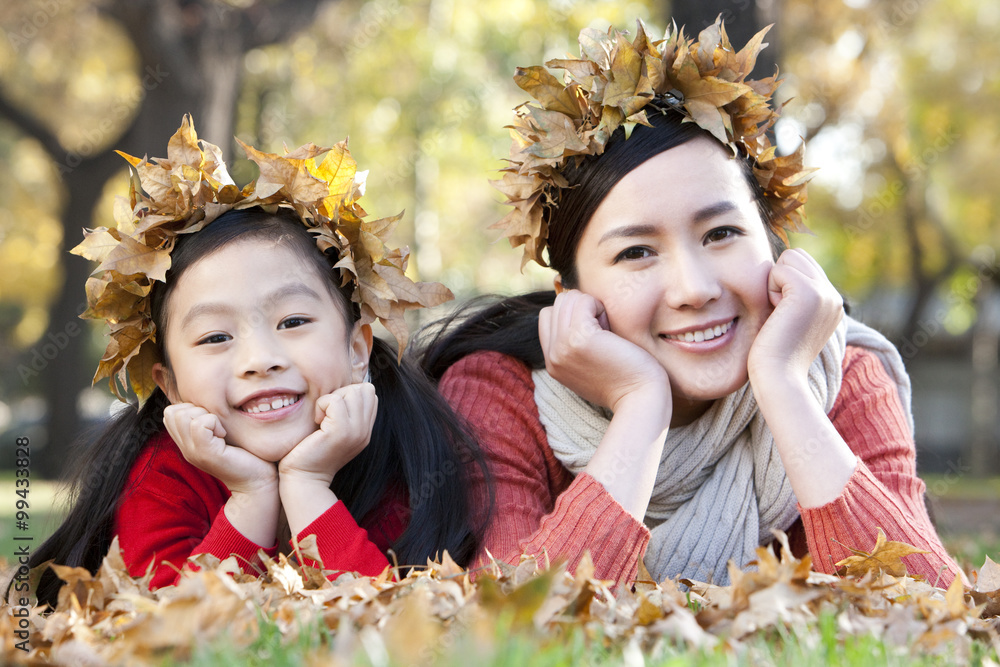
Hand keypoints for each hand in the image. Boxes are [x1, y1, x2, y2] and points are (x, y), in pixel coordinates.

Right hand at [162, 403, 277, 494]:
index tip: (213, 421)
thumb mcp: (222, 433)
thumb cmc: (245, 454)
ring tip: (221, 431)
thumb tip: (205, 396)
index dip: (191, 407)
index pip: (170, 412)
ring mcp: (192, 452)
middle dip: (197, 409)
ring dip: (206, 415)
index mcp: (186, 442)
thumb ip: (209, 419)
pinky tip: (224, 435)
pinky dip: (214, 423)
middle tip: (217, 425)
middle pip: (172, 411)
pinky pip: (199, 424)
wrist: (257, 483)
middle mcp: (185, 448)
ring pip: (183, 415)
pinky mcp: (205, 453)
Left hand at [277, 382, 377, 485]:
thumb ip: (344, 413)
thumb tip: (341, 389)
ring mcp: (356, 431)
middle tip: (326, 413)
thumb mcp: (334, 431)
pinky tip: (316, 421)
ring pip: (353, 391)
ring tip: (322, 417)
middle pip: (365, 389)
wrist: (304, 479)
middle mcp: (365, 430)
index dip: (349, 395)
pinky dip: (322, 405)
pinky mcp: (341, 432)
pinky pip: (335, 400)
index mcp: (365, 430)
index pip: (369, 394)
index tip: (332, 412)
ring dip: (332, 398)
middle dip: (342, 394)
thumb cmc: (311, 453)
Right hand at [539, 289, 668, 411]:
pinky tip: (611, 328)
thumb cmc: (625, 380)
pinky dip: (599, 306)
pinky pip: (583, 301)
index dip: (573, 315)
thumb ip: (574, 347)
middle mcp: (552, 356)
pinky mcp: (578, 339)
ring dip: (591, 306)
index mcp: (552, 363)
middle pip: (557, 304)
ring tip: (607, 331)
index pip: (548, 317)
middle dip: (582, 309)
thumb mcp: (589, 366)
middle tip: (605, 332)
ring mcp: (562, 347)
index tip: (596, 334)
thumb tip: (577, 311)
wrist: (640, 399)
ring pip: (567, 299)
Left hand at [748, 248, 843, 382]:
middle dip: (779, 279)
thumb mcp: (788, 320)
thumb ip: (791, 296)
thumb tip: (777, 267)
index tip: (783, 316)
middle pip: (796, 256)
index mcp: (831, 304)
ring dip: (774, 284)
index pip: (802, 264)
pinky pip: (778, 269)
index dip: (782, 283)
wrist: (779, 379)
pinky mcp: (810, 293)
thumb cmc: (773, 356)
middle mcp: (834, 297)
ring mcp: (825, 293)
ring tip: (779, 315)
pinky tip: (777, 315)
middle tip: (779, 314)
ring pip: (789, 258)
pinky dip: (770, 290)